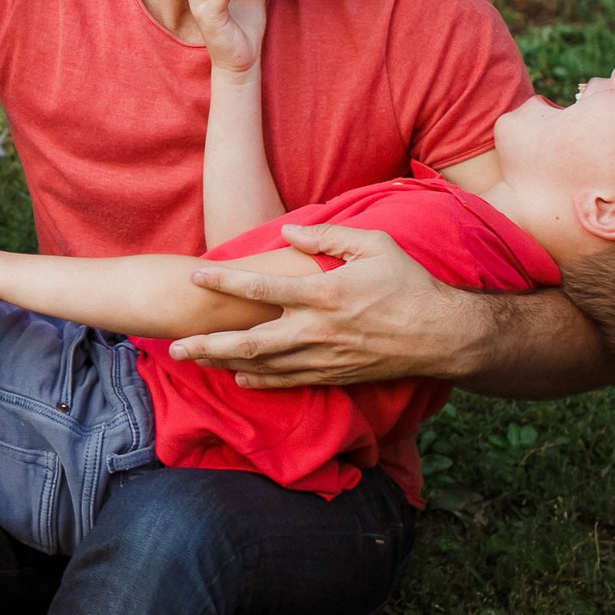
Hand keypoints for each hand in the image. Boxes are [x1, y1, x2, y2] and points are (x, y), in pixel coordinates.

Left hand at [168, 224, 474, 386]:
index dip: (223, 282)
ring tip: (192, 362)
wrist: (442, 336)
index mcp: (323, 293)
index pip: (260, 288)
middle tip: (172, 348)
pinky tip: (237, 379)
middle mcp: (316, 330)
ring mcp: (323, 358)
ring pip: (263, 367)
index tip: (193, 276)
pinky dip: (260, 382)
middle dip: (206, 346)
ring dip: (223, 366)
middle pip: (248, 342)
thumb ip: (328, 236)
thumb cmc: (410, 283)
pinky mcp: (334, 376)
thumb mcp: (375, 244)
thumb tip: (288, 231)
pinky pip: (288, 383)